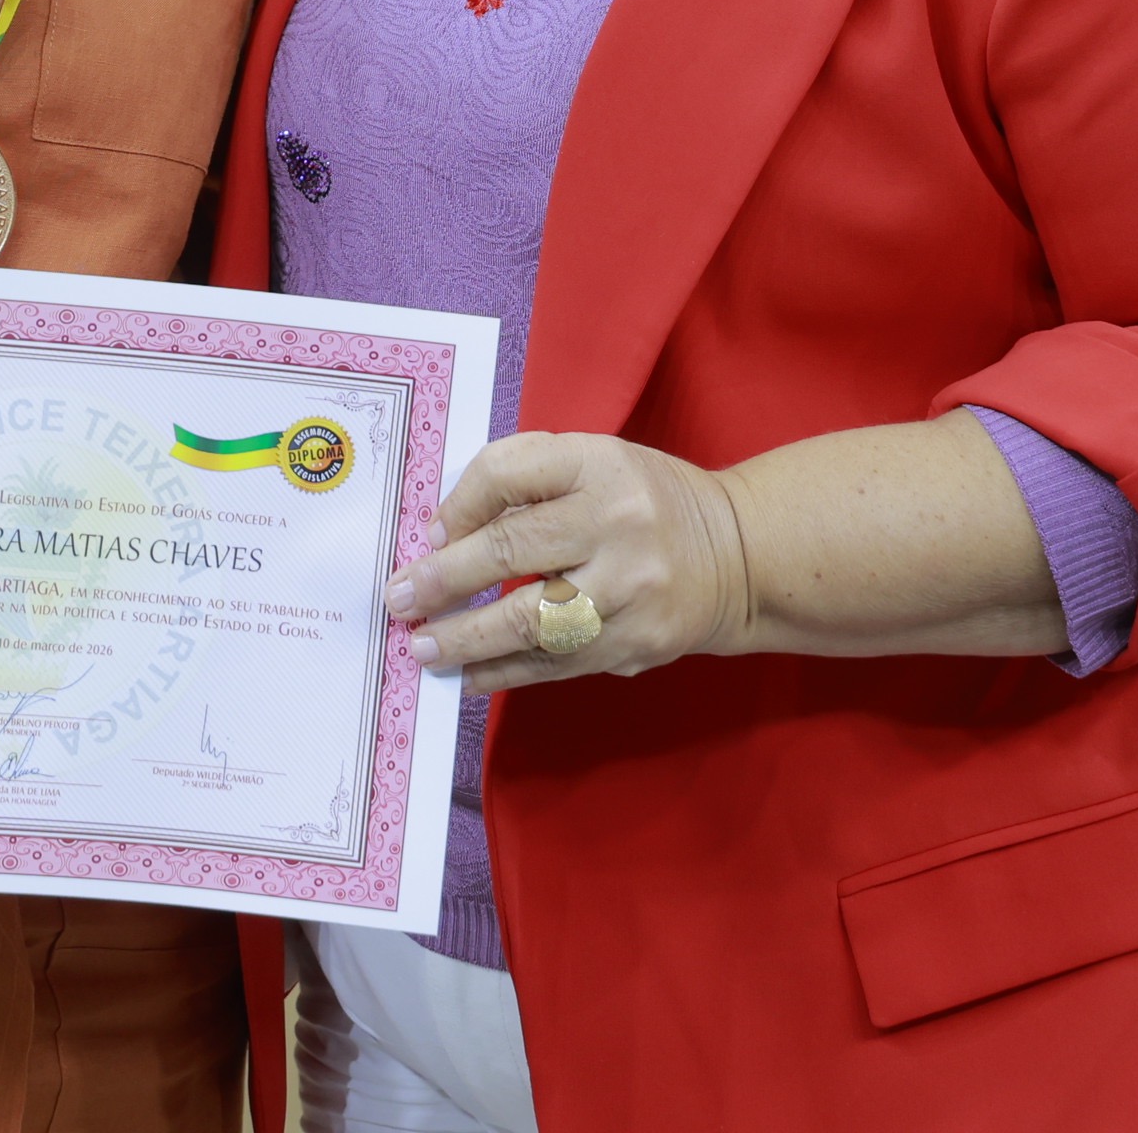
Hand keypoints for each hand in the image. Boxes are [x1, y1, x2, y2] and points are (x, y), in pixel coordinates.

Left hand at [383, 432, 748, 691]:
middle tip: (398, 600)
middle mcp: (617, 525)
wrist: (738, 556)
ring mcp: (629, 592)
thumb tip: (444, 533)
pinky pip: (555, 664)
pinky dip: (504, 672)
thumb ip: (523, 481)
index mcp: (600, 466)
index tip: (427, 537)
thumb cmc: (643, 502)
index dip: (457, 507)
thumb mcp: (593, 463)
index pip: (507, 474)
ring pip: (529, 622)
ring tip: (424, 648)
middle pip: (510, 551)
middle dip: (443, 581)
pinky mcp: (635, 645)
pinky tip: (468, 675)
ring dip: (466, 639)